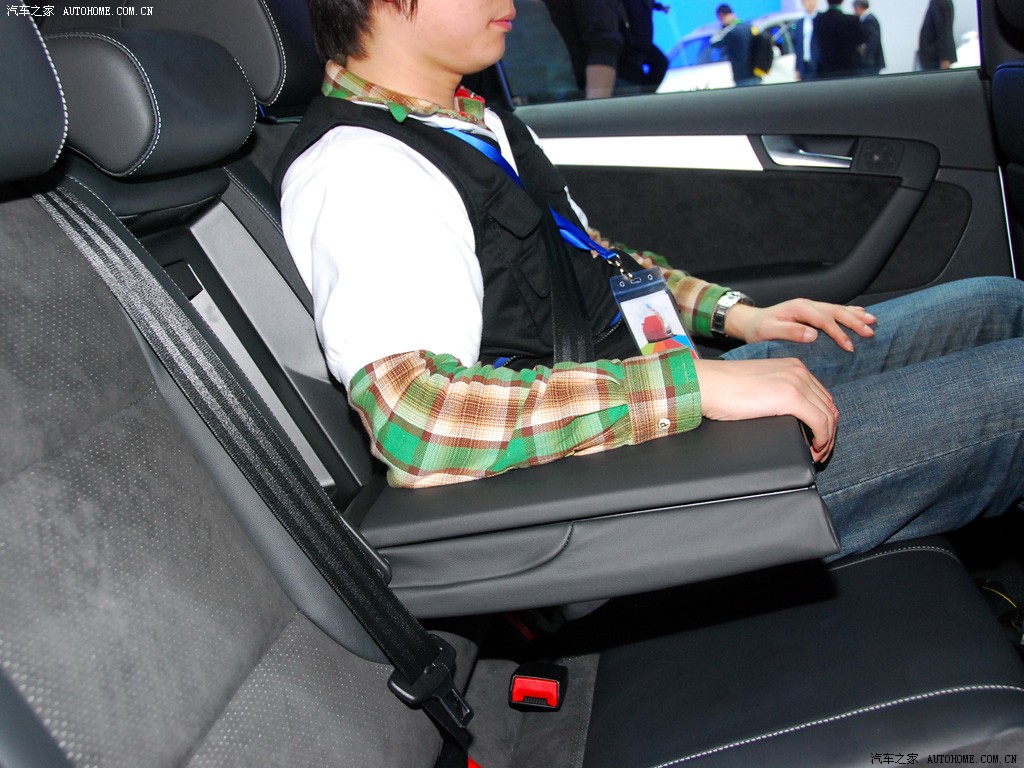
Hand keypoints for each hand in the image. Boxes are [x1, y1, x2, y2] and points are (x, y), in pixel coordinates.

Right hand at [693, 357, 837, 461]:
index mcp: (793, 367)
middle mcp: (799, 371)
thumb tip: (785, 416)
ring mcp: (797, 383)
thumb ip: (776, 393)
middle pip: (828, 406)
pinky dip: (822, 439)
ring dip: (826, 439)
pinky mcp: (791, 397)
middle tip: (820, 451)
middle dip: (829, 431)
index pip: (821, 396)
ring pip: (828, 416)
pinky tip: (814, 449)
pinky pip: (820, 423)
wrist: (706, 384)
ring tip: (817, 454)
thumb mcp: (759, 385)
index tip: (818, 438)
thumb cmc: (722, 388)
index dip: (825, 420)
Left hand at [726, 299, 875, 351]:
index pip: (824, 320)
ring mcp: (811, 307)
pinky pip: (834, 310)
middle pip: (836, 311)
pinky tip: (861, 314)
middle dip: (854, 322)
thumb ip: (790, 332)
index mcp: (799, 309)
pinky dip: (850, 312)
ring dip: (856, 315)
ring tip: (873, 322)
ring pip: (838, 309)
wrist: (751, 322)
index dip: (838, 332)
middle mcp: (807, 305)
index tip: (849, 346)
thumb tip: (812, 335)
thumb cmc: (758, 329)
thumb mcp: (769, 331)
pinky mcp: (812, 312)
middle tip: (869, 333)